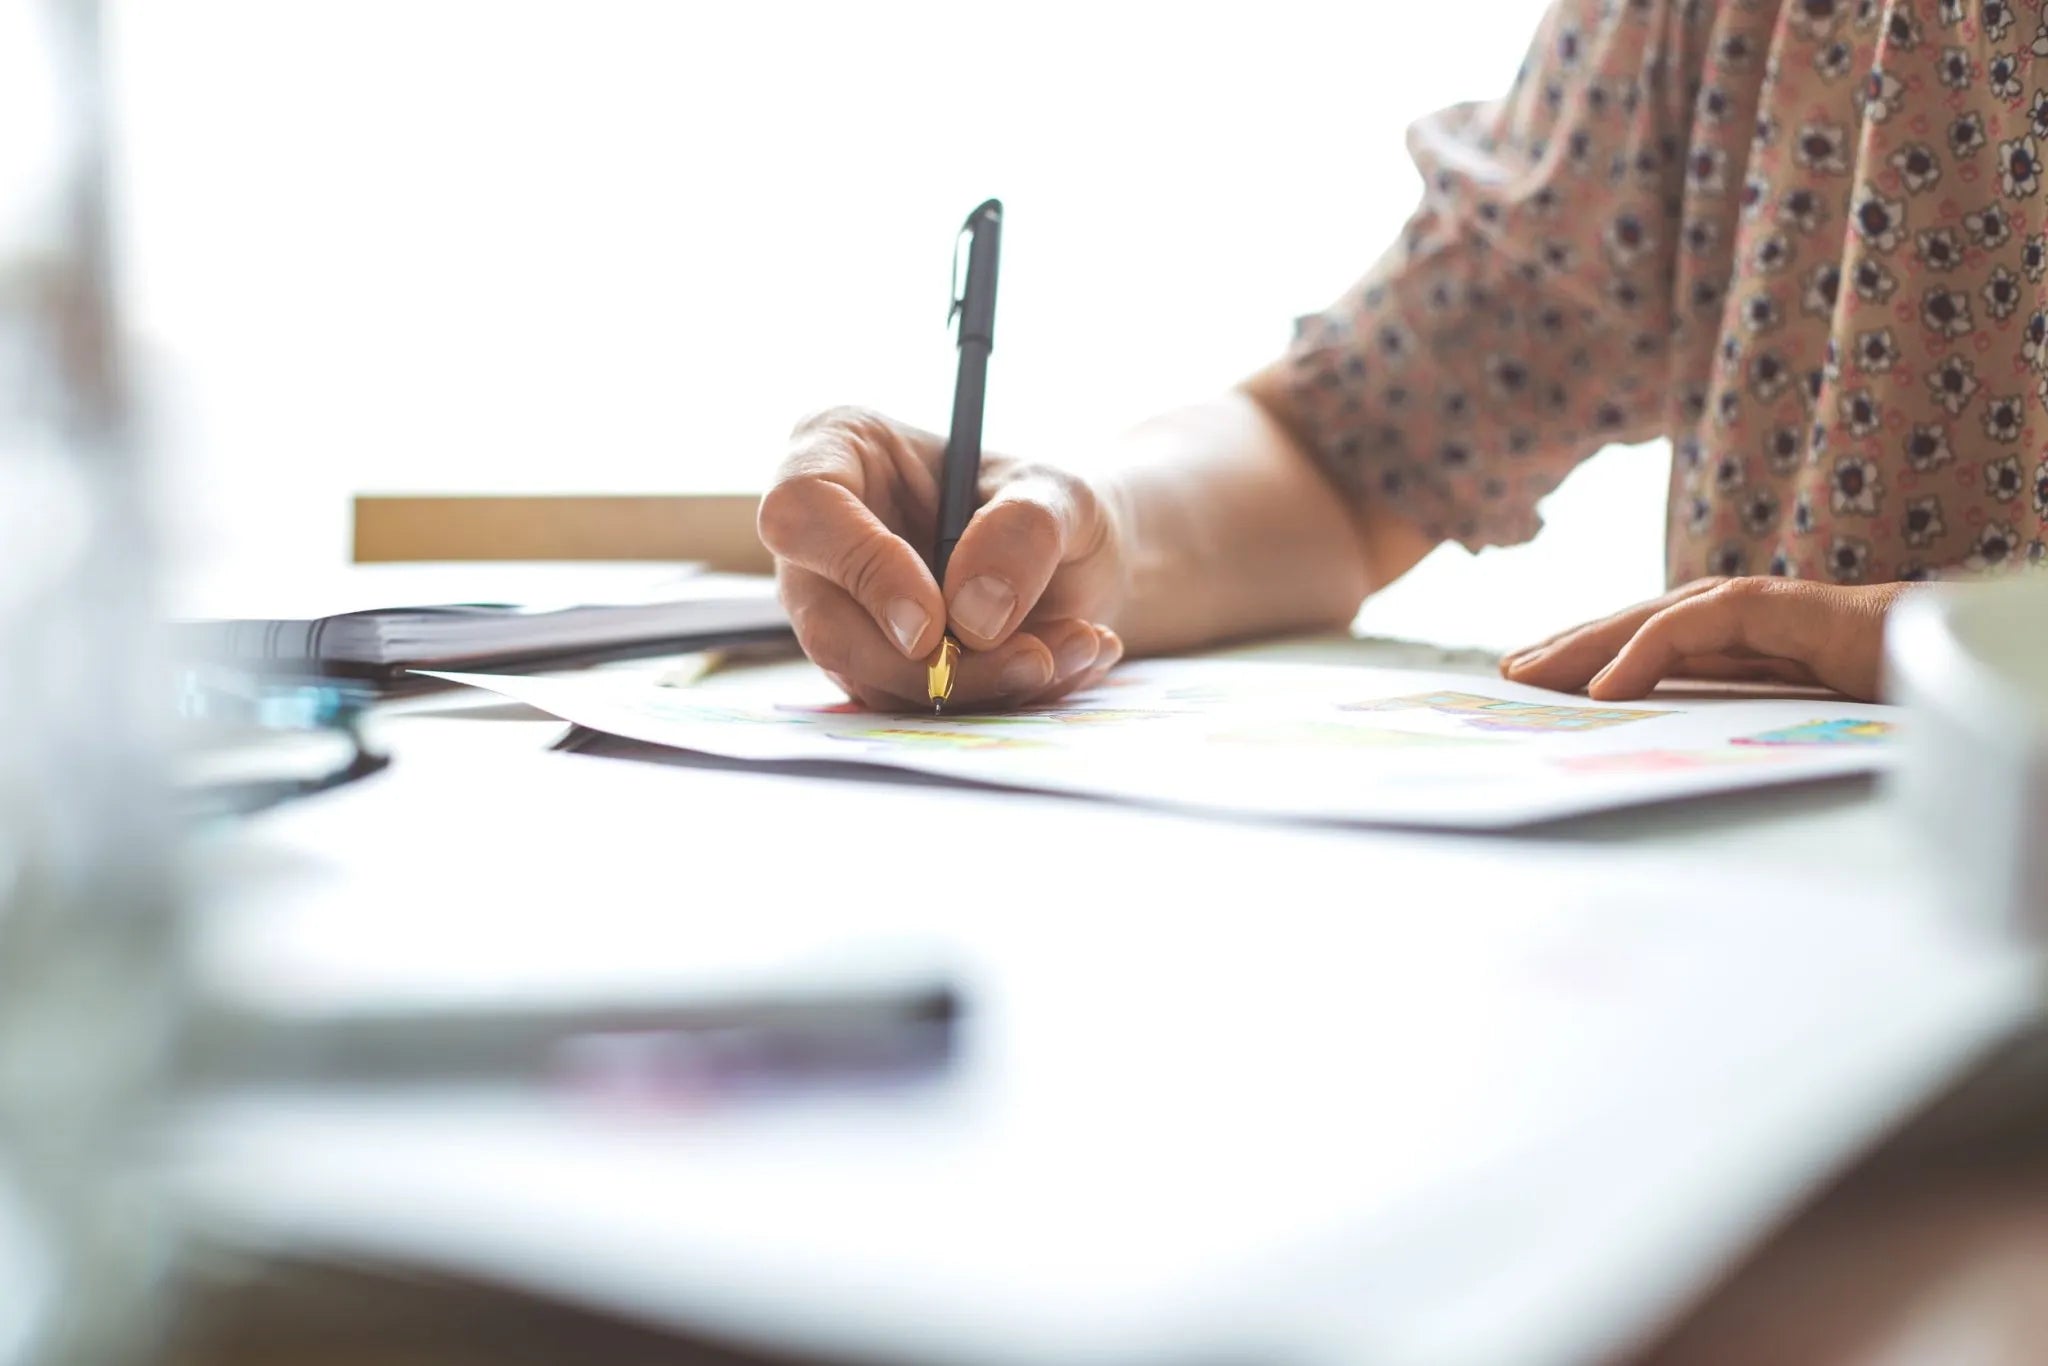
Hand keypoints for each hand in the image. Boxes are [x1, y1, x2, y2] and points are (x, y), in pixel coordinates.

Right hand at [758, 407, 1125, 710]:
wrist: (1074, 559)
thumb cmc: (1046, 501)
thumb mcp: (1059, 491)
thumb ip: (1021, 533)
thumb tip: (971, 618)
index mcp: (838, 451)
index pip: (803, 510)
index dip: (863, 569)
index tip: (934, 621)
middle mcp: (821, 541)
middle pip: (829, 624)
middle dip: (929, 664)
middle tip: (1030, 660)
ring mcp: (840, 612)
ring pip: (873, 680)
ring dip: (979, 686)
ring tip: (1071, 648)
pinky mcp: (874, 670)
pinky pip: (914, 709)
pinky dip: (994, 699)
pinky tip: (1061, 663)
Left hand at [1498, 578, 1914, 701]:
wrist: (1941, 657)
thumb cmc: (1870, 687)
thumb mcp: (1772, 709)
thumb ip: (1719, 711)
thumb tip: (1656, 742)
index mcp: (1725, 636)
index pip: (1634, 643)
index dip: (1580, 657)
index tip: (1529, 682)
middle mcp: (1726, 612)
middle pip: (1624, 627)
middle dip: (1563, 649)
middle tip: (1507, 676)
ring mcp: (1748, 604)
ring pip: (1643, 621)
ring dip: (1583, 648)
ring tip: (1532, 677)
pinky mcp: (1773, 606)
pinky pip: (1691, 627)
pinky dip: (1643, 654)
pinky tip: (1605, 688)